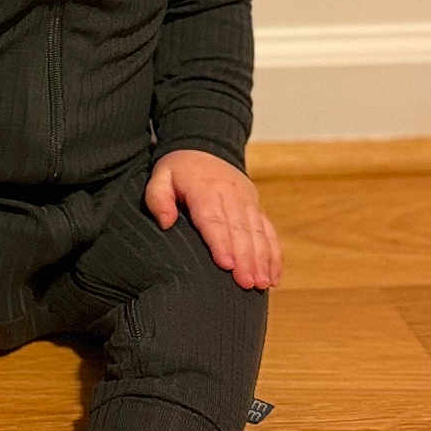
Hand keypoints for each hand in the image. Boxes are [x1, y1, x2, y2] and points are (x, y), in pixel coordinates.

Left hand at [145, 150, 282, 289]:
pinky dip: (273, 254)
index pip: (213, 219)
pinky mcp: (256, 207)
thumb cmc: (178, 171)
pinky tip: (273, 276)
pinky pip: (268, 231)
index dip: (221, 243)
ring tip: (262, 284)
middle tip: (247, 284)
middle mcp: (230, 194)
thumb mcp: (160, 177)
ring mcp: (246, 201)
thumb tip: (166, 223)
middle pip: (239, 230)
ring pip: (257, 232)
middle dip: (245, 258)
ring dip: (262, 259)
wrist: (204, 147)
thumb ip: (157, 198)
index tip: (227, 265)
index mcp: (204, 189)